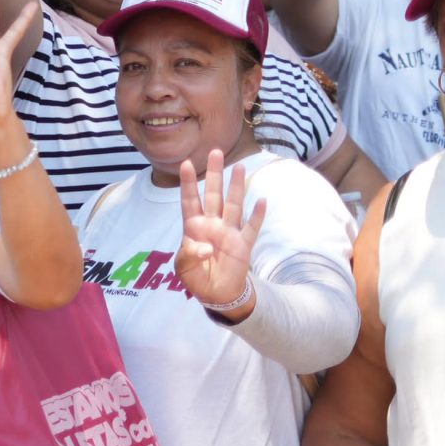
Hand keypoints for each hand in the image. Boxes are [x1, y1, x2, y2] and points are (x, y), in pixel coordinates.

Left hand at [175, 149, 267, 312]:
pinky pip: (251, 227)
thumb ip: (189, 255)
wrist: (216, 294)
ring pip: (233, 204)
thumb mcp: (183, 268)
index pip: (190, 200)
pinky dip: (257, 215)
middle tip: (216, 151)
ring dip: (237, 187)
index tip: (186, 164)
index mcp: (193, 228)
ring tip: (240, 167)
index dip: (188, 183)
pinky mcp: (244, 244)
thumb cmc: (196, 277)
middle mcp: (212, 225)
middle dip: (215, 174)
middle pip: (213, 194)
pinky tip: (261, 200)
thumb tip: (205, 248)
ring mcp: (229, 232)